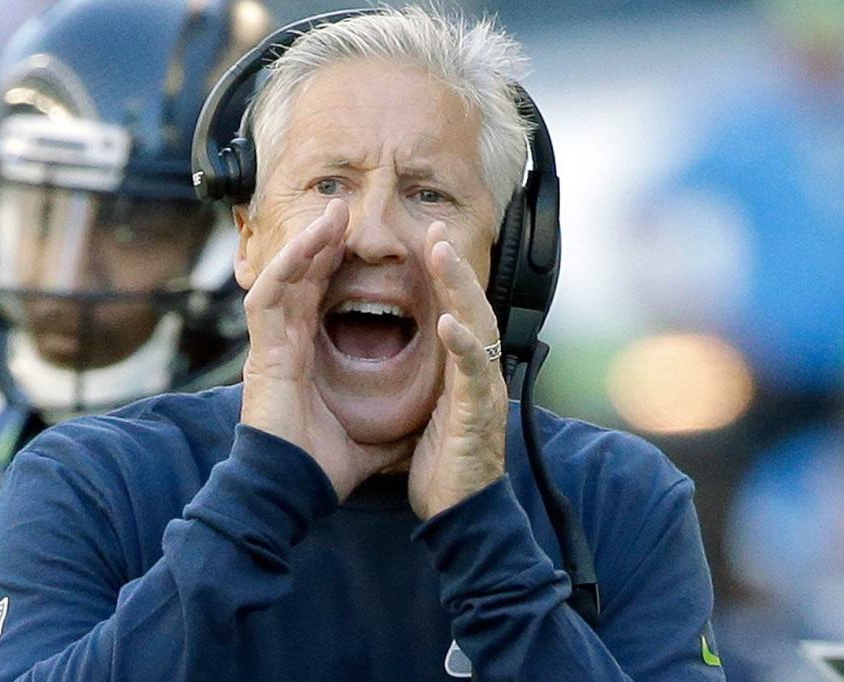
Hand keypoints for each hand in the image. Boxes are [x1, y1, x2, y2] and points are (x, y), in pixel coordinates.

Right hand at [239, 199, 405, 499]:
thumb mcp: (374, 432)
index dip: (334, 267)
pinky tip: (311, 244)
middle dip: (322, 243)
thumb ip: (395, 416)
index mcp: (304, 356)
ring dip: (307, 244)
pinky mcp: (261, 353)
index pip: (316, 298)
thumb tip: (429, 414)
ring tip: (333, 214)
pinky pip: (269, 298)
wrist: (290, 491)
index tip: (359, 242)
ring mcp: (269, 346)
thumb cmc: (321, 466)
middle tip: (346, 211)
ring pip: (283, 278)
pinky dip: (287, 267)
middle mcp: (284, 344)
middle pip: (300, 279)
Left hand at [409, 222, 508, 519]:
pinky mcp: (478, 417)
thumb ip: (426, 382)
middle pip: (471, 308)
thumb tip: (404, 360)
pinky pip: (473, 376)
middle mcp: (478, 375)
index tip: (429, 241)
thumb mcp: (429, 414)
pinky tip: (449, 323)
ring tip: (442, 255)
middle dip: (453, 268)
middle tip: (436, 230)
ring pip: (477, 329)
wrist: (462, 515)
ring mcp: (482, 394)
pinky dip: (462, 346)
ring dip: (459, 289)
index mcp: (463, 373)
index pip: (457, 313)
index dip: (445, 278)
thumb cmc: (446, 468)